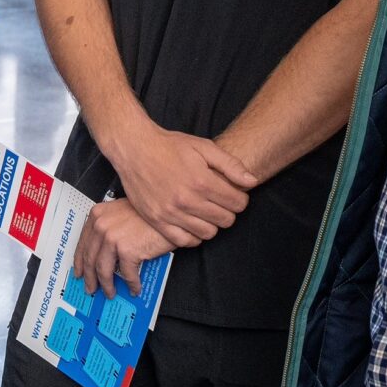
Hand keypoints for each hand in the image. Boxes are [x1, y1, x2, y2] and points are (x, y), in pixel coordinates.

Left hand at [73, 197, 175, 295]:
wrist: (169, 212)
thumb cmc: (149, 212)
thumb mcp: (121, 212)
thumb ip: (109, 227)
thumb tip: (102, 251)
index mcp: (98, 216)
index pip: (83, 244)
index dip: (80, 262)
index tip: (79, 272)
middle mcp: (101, 226)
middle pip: (90, 259)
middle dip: (90, 278)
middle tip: (91, 288)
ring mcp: (113, 239)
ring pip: (103, 270)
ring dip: (107, 285)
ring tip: (110, 293)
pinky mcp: (127, 250)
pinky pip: (127, 274)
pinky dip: (131, 284)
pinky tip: (134, 289)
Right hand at [102, 123, 257, 244]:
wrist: (134, 148)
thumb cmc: (170, 145)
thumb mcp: (204, 147)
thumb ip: (230, 165)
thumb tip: (252, 182)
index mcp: (202, 181)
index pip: (238, 203)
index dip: (240, 199)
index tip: (233, 194)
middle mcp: (187, 200)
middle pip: (226, 220)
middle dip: (228, 212)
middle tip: (220, 202)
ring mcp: (171, 213)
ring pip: (208, 233)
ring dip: (212, 224)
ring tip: (206, 212)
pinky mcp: (156, 221)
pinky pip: (183, 241)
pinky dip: (193, 236)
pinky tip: (193, 224)